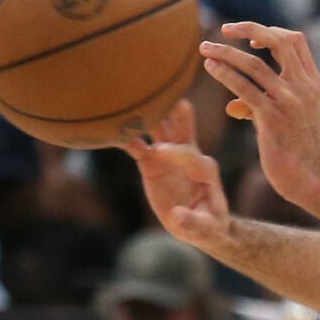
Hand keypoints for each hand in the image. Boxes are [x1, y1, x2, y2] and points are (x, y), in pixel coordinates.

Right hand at [121, 100, 234, 254]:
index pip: (190, 153)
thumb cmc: (209, 225)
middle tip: (157, 90)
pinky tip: (110, 128)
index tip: (160, 152)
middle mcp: (188, 154)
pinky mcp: (153, 162)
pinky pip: (138, 146)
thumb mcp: (205, 229)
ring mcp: (169, 155)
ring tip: (128, 99)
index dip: (177, 151)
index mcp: (204, 168)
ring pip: (159, 129)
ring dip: (146, 116)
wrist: (201, 225)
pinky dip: (126, 137)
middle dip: (171, 109)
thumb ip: (192, 222)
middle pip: (181, 126)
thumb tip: (177, 216)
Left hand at [201, 22, 319, 212]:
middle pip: (279, 40)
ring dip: (225, 52)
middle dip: (249, 28)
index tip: (251, 40)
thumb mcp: (289, 122)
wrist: (311, 181)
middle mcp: (304, 88)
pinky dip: (224, 73)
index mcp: (314, 84)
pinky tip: (210, 68)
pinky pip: (243, 88)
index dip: (272, 32)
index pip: (296, 41)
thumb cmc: (299, 153)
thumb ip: (265, 106)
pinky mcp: (272, 118)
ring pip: (254, 63)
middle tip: (225, 29)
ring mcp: (289, 102)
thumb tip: (235, 105)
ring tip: (204, 48)